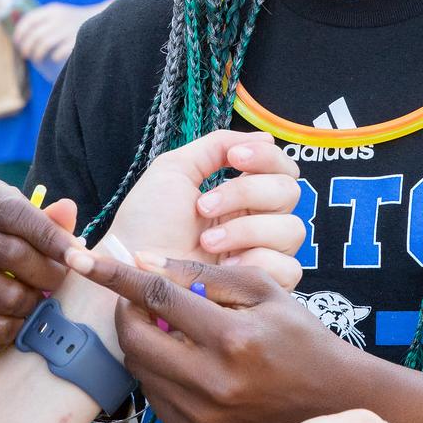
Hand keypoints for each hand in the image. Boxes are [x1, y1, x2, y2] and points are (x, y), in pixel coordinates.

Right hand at [0, 178, 82, 350]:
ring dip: (32, 303)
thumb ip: (51, 222)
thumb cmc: (14, 247)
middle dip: (49, 274)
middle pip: (13, 254)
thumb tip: (68, 209)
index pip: (15, 214)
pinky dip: (15, 327)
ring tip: (38, 298)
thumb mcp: (33, 228)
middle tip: (61, 281)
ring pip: (6, 295)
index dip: (51, 236)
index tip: (81, 257)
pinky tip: (18, 317)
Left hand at [10, 2, 98, 64]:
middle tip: (26, 55)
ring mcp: (68, 29)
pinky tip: (54, 58)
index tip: (17, 43)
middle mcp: (59, 18)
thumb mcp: (58, 15)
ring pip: (43, 45)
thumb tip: (18, 36)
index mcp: (52, 10)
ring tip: (37, 59)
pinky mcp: (76, 40)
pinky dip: (53, 57)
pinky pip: (57, 52)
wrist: (102, 20)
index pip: (28, 21)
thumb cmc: (74, 22)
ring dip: (37, 54)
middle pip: (34, 35)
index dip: (20, 33)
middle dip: (27, 47)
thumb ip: (40, 22)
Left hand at [76, 255, 349, 422]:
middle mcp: (213, 382)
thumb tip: (144, 263)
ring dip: (140, 339)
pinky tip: (181, 357)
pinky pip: (154, 396)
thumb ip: (200, 273)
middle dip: (125, 309)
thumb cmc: (299, 335)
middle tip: (140, 295)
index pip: (158, 298)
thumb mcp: (261, 289)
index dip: (117, 275)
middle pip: (135, 339)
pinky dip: (156, 370)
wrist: (329, 398)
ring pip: (139, 368)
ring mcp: (202, 415)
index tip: (85, 260)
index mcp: (232, 338)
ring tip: (168, 326)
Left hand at [107, 131, 304, 290]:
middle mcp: (257, 220)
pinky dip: (256, 262)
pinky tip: (226, 267)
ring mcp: (262, 253)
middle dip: (246, 193)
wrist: (131, 267)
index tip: (234, 158)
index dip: (265, 157)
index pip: (281, 167)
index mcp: (241, 194)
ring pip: (291, 229)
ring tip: (206, 242)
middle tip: (204, 206)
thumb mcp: (175, 169)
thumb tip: (264, 136)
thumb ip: (217, 146)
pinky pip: (288, 268)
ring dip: (246, 230)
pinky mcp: (261, 286)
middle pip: (290, 192)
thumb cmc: (146, 221)